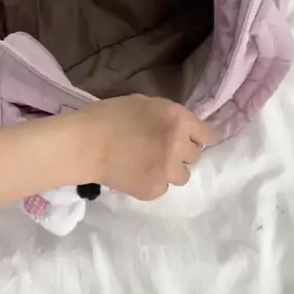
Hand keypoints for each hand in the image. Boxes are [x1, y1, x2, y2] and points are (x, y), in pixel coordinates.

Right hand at [82, 94, 217, 200]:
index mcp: (178, 120)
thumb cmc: (110, 115)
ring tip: (151, 164)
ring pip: (183, 175)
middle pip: (195, 156)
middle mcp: (179, 146)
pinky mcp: (155, 190)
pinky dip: (154, 181)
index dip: (198, 137)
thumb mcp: (144, 103)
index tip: (191, 140)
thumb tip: (178, 127)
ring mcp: (168, 171)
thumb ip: (167, 115)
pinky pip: (163, 187)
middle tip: (162, 149)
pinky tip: (137, 174)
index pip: (206, 135)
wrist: (87, 144)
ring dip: (171, 169)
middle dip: (181, 152)